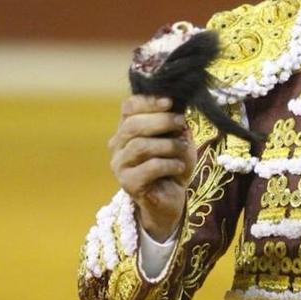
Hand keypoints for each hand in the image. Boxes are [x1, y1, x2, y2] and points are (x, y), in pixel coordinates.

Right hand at [108, 95, 195, 241]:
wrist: (172, 198)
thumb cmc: (174, 164)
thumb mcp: (179, 139)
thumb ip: (176, 125)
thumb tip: (178, 110)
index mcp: (128, 129)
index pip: (129, 107)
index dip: (148, 101)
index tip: (170, 102)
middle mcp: (118, 144)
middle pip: (133, 125)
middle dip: (161, 121)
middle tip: (181, 123)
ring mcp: (120, 164)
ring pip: (140, 146)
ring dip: (168, 145)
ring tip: (182, 148)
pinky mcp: (127, 183)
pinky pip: (149, 167)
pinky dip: (169, 164)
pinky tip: (179, 167)